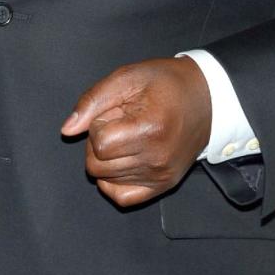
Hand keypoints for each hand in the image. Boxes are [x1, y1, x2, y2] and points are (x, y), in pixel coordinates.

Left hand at [61, 57, 210, 206]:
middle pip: (97, 165)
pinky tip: (122, 161)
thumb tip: (67, 130)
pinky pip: (121, 197)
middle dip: (99, 142)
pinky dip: (112, 181)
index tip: (116, 112)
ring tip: (127, 137)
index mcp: (150, 129)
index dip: (99, 124)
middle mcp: (157, 159)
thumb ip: (93, 100)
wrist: (207, 99)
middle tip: (119, 124)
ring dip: (107, 158)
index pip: (99, 143)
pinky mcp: (163, 186)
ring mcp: (161, 176)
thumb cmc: (167, 84)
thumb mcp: (128, 77)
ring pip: (105, 180)